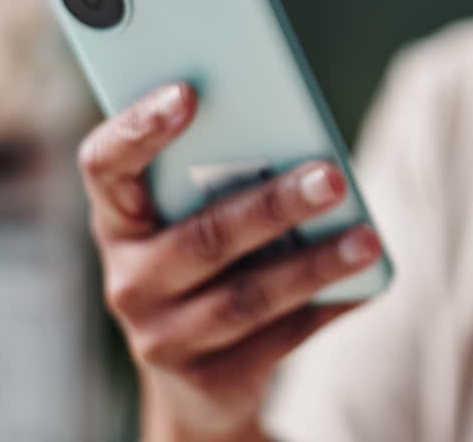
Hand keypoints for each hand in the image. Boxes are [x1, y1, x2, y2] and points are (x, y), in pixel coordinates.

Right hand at [79, 84, 382, 441]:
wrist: (201, 378)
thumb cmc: (210, 258)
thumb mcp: (200, 215)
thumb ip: (226, 175)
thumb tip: (304, 142)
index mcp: (119, 220)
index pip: (105, 166)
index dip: (139, 129)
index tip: (188, 92)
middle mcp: (129, 280)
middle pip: (202, 237)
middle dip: (272, 206)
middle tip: (332, 176)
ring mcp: (163, 336)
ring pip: (246, 297)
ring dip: (314, 265)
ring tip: (366, 237)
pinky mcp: (210, 378)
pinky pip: (279, 338)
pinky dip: (329, 303)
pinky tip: (367, 278)